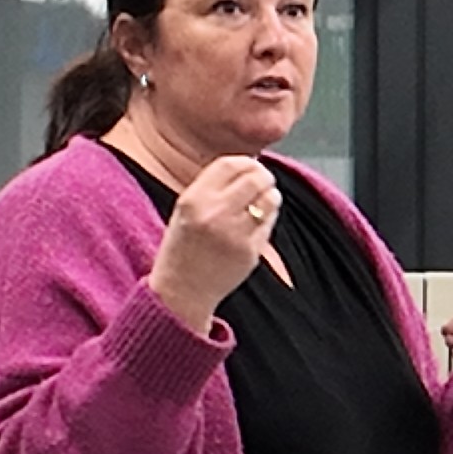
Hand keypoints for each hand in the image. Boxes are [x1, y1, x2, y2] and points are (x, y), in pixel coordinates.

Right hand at [150, 156, 277, 334]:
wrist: (181, 292)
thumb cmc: (182, 249)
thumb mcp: (185, 209)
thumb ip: (212, 187)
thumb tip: (248, 166)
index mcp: (193, 200)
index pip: (229, 164)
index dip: (246, 161)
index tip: (251, 164)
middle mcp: (214, 214)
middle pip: (254, 178)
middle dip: (263, 176)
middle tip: (264, 180)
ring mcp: (235, 234)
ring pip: (269, 200)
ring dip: (271, 195)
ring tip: (265, 198)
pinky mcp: (250, 252)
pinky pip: (269, 224)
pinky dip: (268, 218)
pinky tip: (259, 220)